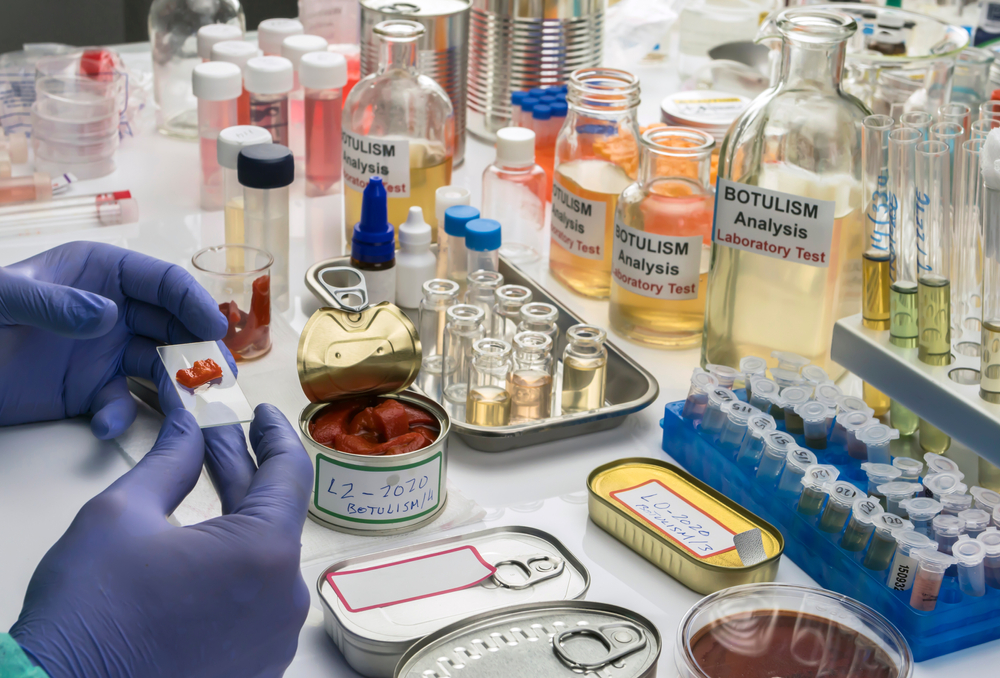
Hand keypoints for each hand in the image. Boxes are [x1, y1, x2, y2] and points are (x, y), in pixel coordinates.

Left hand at [0, 242, 226, 438]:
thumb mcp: (4, 299)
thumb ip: (55, 303)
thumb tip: (108, 315)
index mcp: (101, 274)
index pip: (163, 283)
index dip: (194, 304)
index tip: (215, 331)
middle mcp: (114, 311)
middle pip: (175, 327)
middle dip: (201, 351)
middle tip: (220, 377)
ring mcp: (106, 352)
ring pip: (160, 367)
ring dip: (178, 388)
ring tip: (187, 410)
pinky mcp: (91, 390)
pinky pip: (123, 402)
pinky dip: (120, 415)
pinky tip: (104, 424)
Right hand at [10, 404, 312, 677]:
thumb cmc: (90, 608)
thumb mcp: (122, 512)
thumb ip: (170, 460)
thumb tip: (189, 428)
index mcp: (264, 553)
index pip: (289, 473)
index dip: (274, 434)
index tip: (262, 413)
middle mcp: (285, 599)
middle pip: (274, 516)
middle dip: (244, 471)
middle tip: (216, 438)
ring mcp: (275, 640)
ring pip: (266, 560)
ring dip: (241, 520)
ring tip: (209, 486)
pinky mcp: (258, 667)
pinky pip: (258, 603)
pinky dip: (238, 568)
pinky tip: (208, 549)